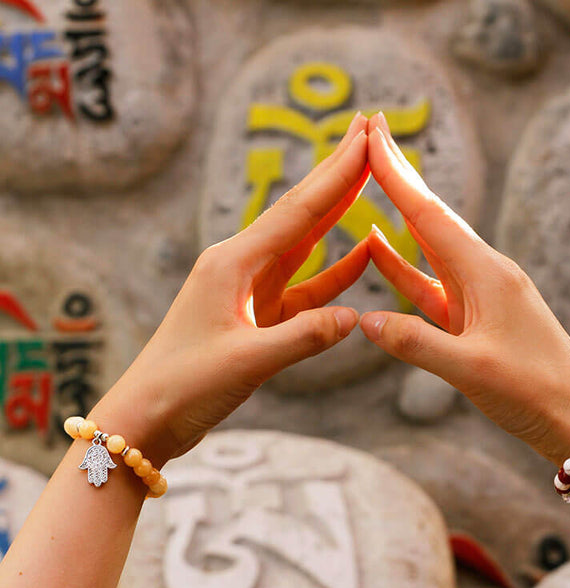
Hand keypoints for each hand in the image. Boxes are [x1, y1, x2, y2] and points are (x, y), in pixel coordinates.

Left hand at [92, 114, 371, 465]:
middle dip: (336, 174)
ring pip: (304, 245)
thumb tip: (355, 318)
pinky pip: (304, 287)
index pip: (298, 212)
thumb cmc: (183, 386)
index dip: (337, 175)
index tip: (365, 137)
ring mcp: (249, 291)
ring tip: (366, 179)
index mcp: (232, 264)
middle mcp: (240, 267)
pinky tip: (360, 257)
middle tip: (366, 132)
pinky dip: (335, 273)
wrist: (146, 416)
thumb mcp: (245, 361)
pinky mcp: (257, 316)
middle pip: (300, 214)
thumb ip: (303, 337)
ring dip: (337, 215)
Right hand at [360, 113, 569, 465]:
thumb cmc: (534, 391)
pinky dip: (402, 265)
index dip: (398, 174)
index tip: (372, 134)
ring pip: (429, 245)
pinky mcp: (474, 318)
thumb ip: (416, 343)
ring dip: (399, 212)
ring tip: (375, 178)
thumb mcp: (471, 369)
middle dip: (400, 174)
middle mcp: (484, 273)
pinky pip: (430, 283)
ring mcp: (479, 294)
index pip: (430, 215)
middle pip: (431, 216)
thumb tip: (365, 321)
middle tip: (372, 132)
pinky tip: (381, 250)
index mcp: (486, 274)